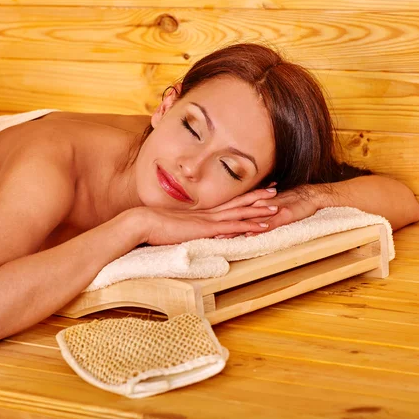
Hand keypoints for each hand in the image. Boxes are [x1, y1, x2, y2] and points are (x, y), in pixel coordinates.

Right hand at [136, 199, 278, 245]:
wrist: (141, 223)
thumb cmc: (151, 225)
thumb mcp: (170, 225)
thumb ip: (180, 226)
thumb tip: (184, 229)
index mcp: (200, 212)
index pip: (225, 202)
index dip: (241, 196)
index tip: (253, 189)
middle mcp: (207, 213)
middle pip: (236, 203)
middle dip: (256, 196)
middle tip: (274, 189)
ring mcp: (208, 220)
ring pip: (240, 213)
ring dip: (259, 210)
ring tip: (277, 206)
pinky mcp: (207, 229)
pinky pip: (234, 227)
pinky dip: (250, 226)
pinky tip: (264, 226)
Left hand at [211, 184, 320, 238]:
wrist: (311, 195)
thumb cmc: (291, 201)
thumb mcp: (269, 206)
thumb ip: (256, 211)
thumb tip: (242, 219)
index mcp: (255, 204)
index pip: (233, 212)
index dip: (218, 218)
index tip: (204, 226)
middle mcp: (260, 206)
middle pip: (237, 216)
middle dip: (220, 225)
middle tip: (205, 233)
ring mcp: (271, 210)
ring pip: (250, 220)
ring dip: (235, 229)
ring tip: (221, 237)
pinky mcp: (283, 215)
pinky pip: (270, 223)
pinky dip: (259, 229)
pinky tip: (250, 235)